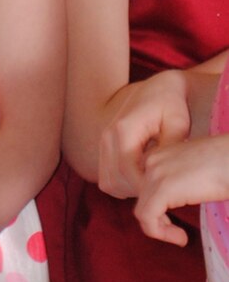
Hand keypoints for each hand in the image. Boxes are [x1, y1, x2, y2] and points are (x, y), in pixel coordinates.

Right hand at [97, 71, 191, 197]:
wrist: (157, 89)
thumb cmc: (171, 104)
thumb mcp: (178, 123)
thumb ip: (169, 148)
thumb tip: (161, 173)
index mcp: (123, 129)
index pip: (127, 170)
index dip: (145, 187)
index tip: (166, 192)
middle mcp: (107, 136)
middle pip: (115, 179)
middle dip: (138, 191)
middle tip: (163, 191)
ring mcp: (103, 143)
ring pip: (108, 182)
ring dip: (129, 190)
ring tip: (153, 185)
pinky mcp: (104, 149)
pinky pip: (107, 178)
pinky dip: (123, 185)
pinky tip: (144, 180)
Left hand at [135, 134, 228, 245]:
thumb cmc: (226, 163)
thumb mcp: (196, 168)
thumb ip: (182, 178)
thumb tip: (181, 195)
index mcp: (160, 154)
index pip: (145, 185)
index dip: (157, 205)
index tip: (174, 217)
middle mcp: (152, 161)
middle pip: (143, 198)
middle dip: (158, 218)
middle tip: (177, 230)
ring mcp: (154, 174)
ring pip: (143, 210)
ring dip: (159, 229)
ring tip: (180, 237)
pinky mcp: (162, 189)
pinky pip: (148, 218)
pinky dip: (161, 233)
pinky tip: (182, 238)